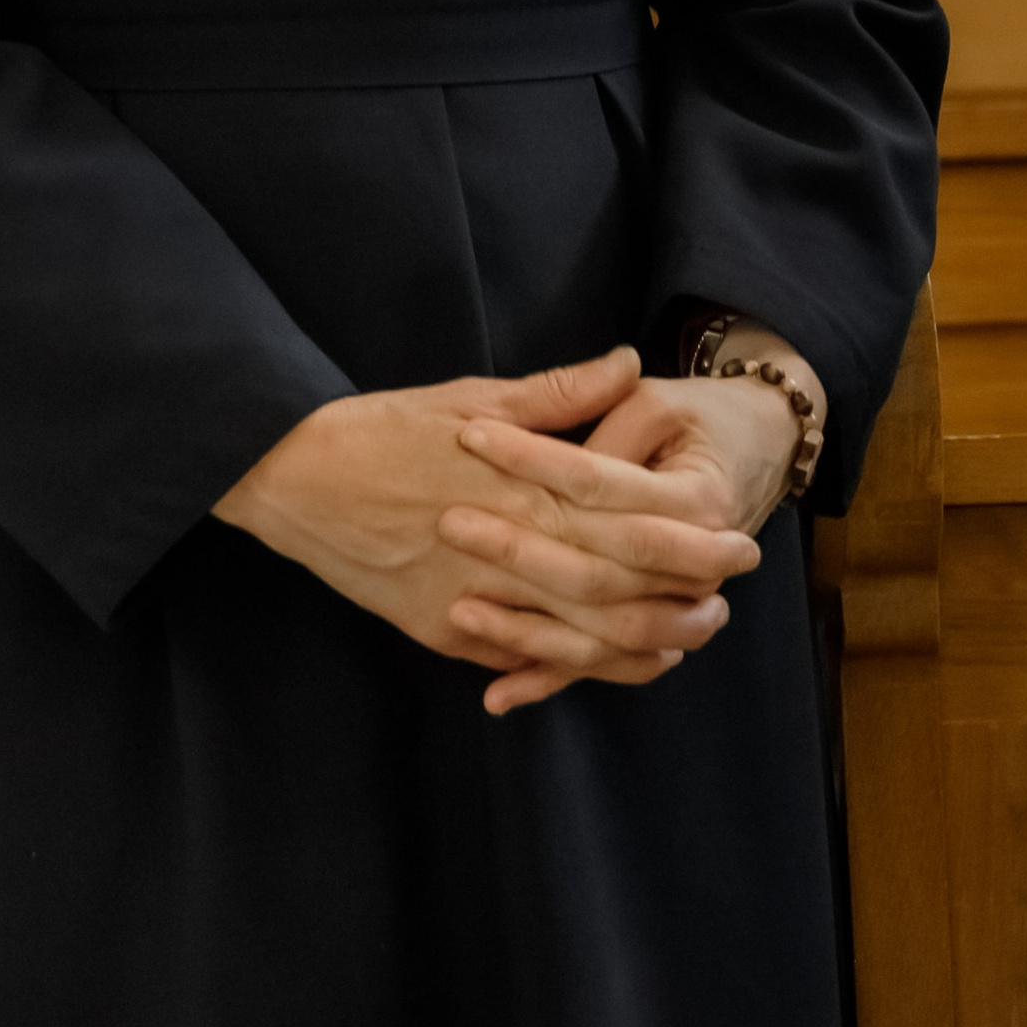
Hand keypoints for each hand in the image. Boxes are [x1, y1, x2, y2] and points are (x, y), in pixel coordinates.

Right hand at [216, 352, 757, 705]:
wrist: (289, 478)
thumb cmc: (380, 428)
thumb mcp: (468, 396)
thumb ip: (556, 393)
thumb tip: (626, 362)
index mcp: (520, 491)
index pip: (627, 526)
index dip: (689, 539)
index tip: (737, 536)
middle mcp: (503, 554)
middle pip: (618, 591)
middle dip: (685, 595)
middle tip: (733, 592)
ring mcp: (472, 604)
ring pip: (579, 640)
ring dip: (644, 641)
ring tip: (691, 635)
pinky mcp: (443, 633)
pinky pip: (524, 659)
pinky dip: (577, 664)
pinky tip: (616, 658)